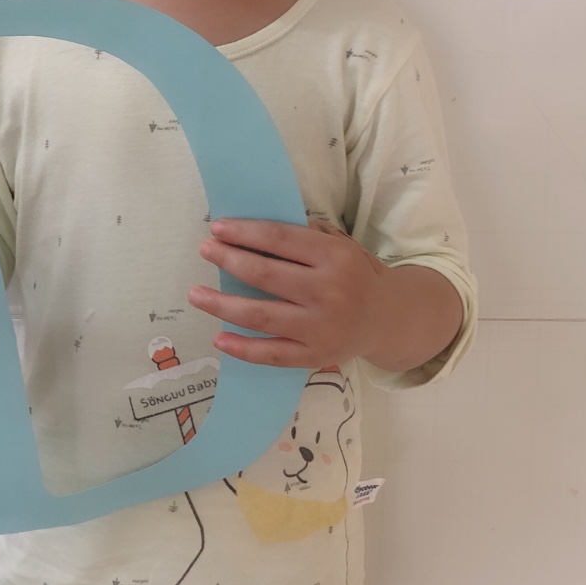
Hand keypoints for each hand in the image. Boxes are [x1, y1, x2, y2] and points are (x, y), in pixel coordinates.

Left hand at [189, 216, 389, 369]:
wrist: (389, 318)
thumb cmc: (355, 275)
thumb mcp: (341, 246)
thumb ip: (304, 237)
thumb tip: (252, 230)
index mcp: (335, 258)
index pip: (281, 240)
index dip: (246, 232)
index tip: (217, 228)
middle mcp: (329, 293)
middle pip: (266, 275)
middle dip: (229, 260)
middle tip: (205, 250)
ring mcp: (321, 328)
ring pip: (261, 316)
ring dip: (222, 305)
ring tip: (196, 294)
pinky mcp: (315, 356)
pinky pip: (272, 354)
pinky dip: (243, 349)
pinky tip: (219, 338)